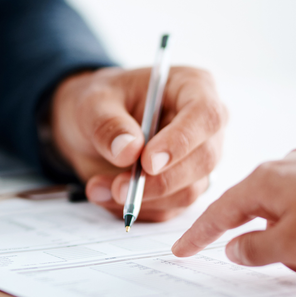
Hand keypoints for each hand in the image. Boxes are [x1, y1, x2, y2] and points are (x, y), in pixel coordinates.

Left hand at [50, 66, 226, 220]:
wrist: (89, 125)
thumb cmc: (100, 102)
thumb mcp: (92, 103)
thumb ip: (108, 124)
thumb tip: (128, 150)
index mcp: (193, 87)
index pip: (206, 115)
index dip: (181, 141)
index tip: (148, 162)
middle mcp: (204, 126)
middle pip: (204, 159)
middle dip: (160, 181)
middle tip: (118, 187)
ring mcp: (198, 160)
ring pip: (188, 191)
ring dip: (142, 199)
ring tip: (98, 187)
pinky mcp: (183, 188)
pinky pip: (168, 209)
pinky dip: (135, 208)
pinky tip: (104, 193)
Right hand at [171, 150, 295, 275]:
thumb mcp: (292, 248)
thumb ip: (253, 250)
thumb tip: (233, 248)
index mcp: (265, 179)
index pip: (219, 211)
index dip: (198, 235)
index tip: (180, 250)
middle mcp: (286, 165)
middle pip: (257, 212)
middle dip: (270, 245)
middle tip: (290, 262)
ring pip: (288, 214)